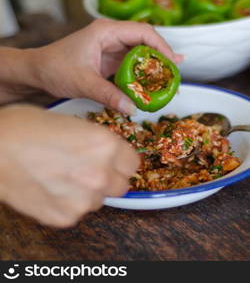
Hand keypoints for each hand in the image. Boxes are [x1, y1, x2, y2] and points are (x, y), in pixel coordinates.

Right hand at [0, 105, 138, 227]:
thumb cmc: (26, 128)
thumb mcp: (73, 124)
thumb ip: (98, 142)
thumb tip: (110, 153)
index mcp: (106, 146)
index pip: (133, 163)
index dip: (122, 161)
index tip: (113, 161)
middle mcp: (101, 174)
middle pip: (121, 185)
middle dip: (109, 178)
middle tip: (89, 171)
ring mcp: (84, 199)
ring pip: (100, 200)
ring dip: (89, 192)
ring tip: (63, 178)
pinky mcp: (66, 217)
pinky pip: (78, 212)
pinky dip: (69, 204)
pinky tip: (51, 189)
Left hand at [27, 19, 181, 114]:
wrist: (37, 72)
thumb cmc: (54, 69)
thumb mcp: (83, 82)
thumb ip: (108, 95)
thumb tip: (132, 109)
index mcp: (106, 32)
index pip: (143, 32)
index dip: (162, 46)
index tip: (173, 63)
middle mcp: (113, 37)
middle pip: (147, 42)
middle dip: (163, 58)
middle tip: (175, 76)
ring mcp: (113, 48)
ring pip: (143, 54)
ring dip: (156, 68)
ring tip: (170, 83)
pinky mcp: (112, 61)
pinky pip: (134, 66)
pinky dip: (145, 76)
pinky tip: (155, 85)